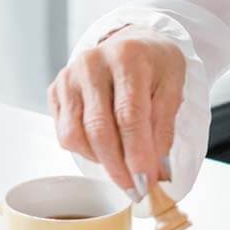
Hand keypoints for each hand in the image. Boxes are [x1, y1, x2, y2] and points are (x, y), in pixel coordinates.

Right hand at [47, 27, 184, 200]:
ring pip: (75, 135)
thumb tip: (158, 169)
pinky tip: (107, 151)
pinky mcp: (56, 89)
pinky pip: (65, 132)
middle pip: (99, 128)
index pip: (129, 114)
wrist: (134, 41)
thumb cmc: (156, 64)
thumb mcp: (174, 86)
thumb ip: (165, 125)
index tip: (146, 180)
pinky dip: (86, 150)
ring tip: (124, 170)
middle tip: (134, 189)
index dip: (137, 152)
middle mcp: (92, 64)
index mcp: (128, 58)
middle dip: (117, 166)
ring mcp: (69, 76)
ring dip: (101, 161)